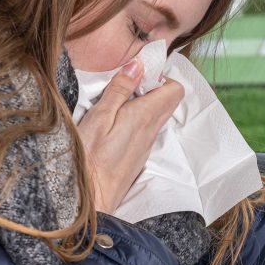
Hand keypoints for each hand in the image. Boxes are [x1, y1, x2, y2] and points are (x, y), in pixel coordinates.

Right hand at [77, 58, 183, 213]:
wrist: (90, 198)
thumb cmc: (89, 158)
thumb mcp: (100, 116)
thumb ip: (120, 90)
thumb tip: (138, 65)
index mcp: (145, 116)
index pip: (174, 89)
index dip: (160, 76)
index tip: (138, 73)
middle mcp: (151, 131)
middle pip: (168, 100)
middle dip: (152, 86)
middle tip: (126, 86)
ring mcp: (146, 145)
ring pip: (156, 115)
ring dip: (142, 103)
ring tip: (116, 104)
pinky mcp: (138, 155)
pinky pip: (146, 130)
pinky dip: (136, 120)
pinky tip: (113, 124)